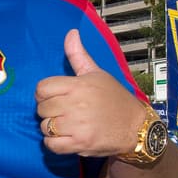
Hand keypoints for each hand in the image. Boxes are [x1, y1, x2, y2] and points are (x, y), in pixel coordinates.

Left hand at [35, 29, 147, 156]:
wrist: (135, 127)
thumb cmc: (115, 99)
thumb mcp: (97, 73)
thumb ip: (78, 55)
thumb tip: (71, 33)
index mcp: (78, 85)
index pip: (42, 88)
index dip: (44, 93)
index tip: (55, 97)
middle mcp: (76, 104)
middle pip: (42, 108)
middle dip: (49, 111)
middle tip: (63, 112)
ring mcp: (77, 125)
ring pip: (45, 127)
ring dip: (52, 128)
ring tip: (67, 125)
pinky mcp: (80, 143)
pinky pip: (51, 145)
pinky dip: (54, 143)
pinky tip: (65, 137)